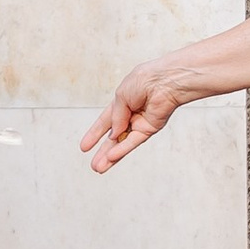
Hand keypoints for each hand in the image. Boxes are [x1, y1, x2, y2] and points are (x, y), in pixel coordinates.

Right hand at [82, 56, 188, 171]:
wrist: (165, 80)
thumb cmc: (144, 81)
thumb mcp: (120, 96)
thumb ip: (116, 117)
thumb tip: (114, 135)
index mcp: (122, 102)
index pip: (105, 121)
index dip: (95, 134)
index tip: (84, 147)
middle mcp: (130, 114)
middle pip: (114, 137)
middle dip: (103, 151)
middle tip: (94, 165)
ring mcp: (140, 123)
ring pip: (122, 143)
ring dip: (110, 156)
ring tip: (98, 168)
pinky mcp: (150, 129)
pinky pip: (133, 141)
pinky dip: (122, 149)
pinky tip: (111, 157)